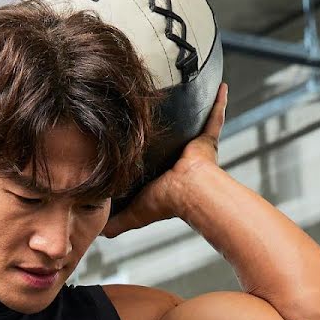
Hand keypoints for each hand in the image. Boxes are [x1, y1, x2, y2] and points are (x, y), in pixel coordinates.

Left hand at [105, 83, 227, 238]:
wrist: (190, 191)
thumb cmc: (165, 202)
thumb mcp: (133, 214)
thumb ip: (116, 223)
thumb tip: (99, 233)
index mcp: (163, 175)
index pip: (150, 161)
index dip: (141, 152)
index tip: (130, 139)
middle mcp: (179, 160)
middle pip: (170, 140)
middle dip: (165, 127)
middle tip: (152, 107)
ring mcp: (194, 149)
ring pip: (192, 125)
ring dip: (192, 111)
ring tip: (184, 88)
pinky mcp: (207, 140)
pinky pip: (215, 117)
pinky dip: (220, 102)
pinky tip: (221, 85)